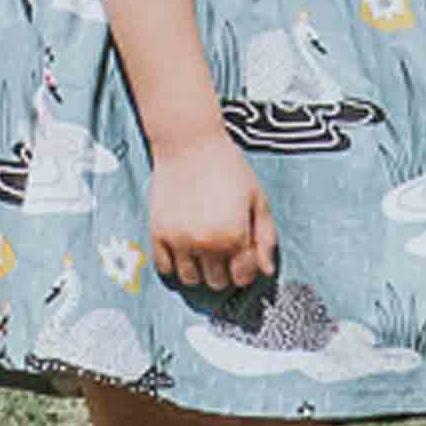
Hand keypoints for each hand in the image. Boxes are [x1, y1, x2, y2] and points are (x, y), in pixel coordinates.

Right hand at [150, 132, 278, 291]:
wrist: (189, 143)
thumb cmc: (227, 166)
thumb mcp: (257, 198)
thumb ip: (266, 237)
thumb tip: (267, 270)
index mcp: (235, 235)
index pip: (243, 277)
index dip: (246, 270)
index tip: (243, 260)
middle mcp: (206, 243)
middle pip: (217, 282)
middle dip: (225, 271)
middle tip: (224, 252)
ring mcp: (179, 240)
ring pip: (191, 279)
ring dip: (200, 271)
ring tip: (203, 252)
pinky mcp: (158, 233)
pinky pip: (165, 268)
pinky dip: (174, 265)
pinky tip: (183, 249)